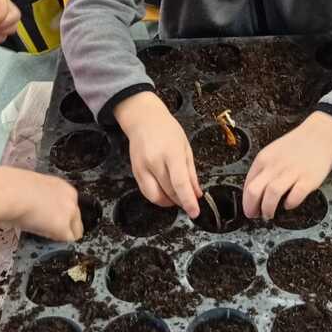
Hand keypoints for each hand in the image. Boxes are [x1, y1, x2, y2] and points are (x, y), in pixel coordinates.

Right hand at [2, 168, 82, 240]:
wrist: (9, 192)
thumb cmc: (12, 189)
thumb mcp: (33, 190)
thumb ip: (42, 200)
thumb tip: (39, 209)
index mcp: (63, 187)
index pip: (71, 207)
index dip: (61, 217)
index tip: (52, 222)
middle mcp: (70, 199)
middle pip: (77, 221)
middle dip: (65, 228)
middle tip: (49, 234)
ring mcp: (69, 213)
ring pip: (74, 232)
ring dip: (61, 236)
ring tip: (43, 236)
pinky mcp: (63, 227)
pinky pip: (66, 241)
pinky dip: (57, 243)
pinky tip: (44, 239)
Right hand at [115, 92, 200, 217]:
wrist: (143, 119)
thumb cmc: (167, 129)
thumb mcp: (186, 147)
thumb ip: (191, 172)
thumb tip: (197, 193)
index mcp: (171, 153)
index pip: (180, 183)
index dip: (188, 201)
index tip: (195, 212)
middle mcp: (154, 161)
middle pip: (169, 192)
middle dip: (181, 201)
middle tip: (190, 201)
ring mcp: (142, 168)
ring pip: (156, 196)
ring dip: (169, 202)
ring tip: (177, 197)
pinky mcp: (135, 172)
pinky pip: (146, 193)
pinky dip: (157, 197)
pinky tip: (165, 192)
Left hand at [243, 112, 331, 219]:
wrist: (320, 134)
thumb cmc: (297, 145)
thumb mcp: (272, 152)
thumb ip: (263, 170)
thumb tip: (254, 190)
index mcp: (264, 159)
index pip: (247, 185)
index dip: (246, 201)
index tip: (249, 208)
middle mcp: (275, 166)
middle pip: (255, 192)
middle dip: (252, 209)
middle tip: (256, 215)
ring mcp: (292, 172)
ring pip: (271, 196)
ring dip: (268, 209)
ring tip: (270, 214)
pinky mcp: (308, 179)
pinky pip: (294, 197)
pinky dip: (289, 204)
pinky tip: (289, 204)